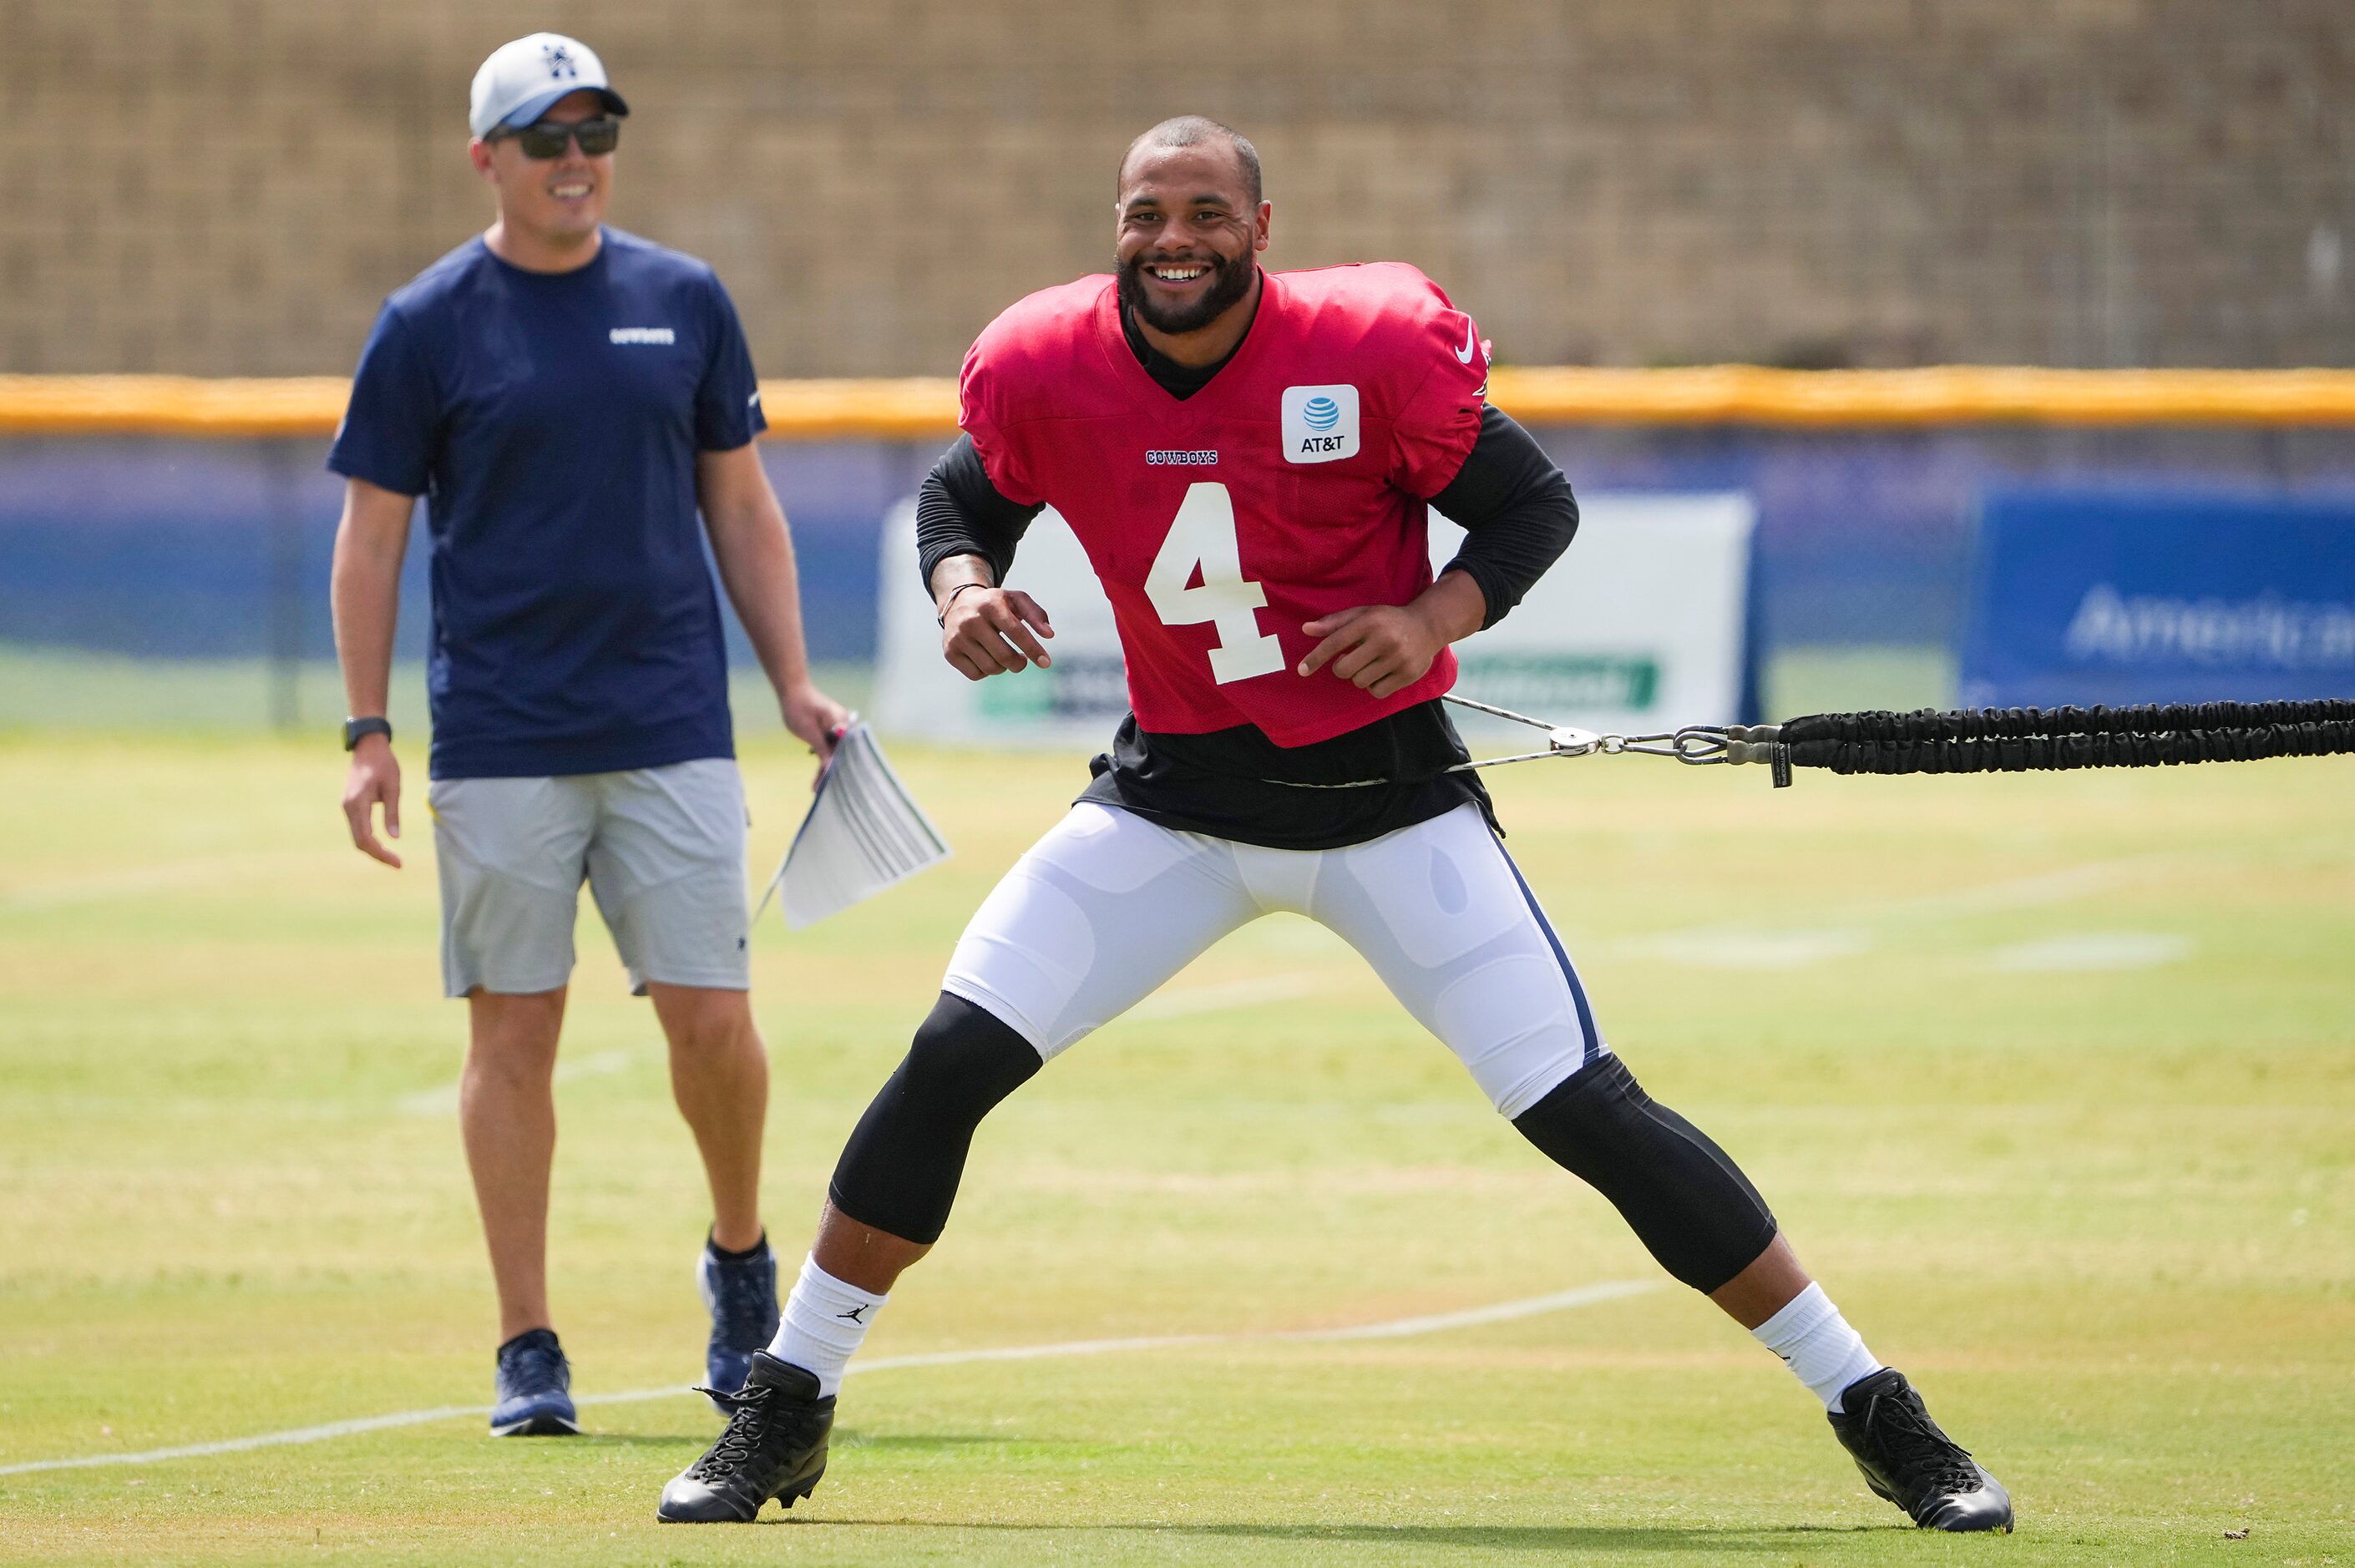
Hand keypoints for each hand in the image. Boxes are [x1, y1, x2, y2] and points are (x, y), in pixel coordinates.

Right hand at [341, 734, 402, 867]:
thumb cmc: (384, 764)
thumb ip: (392, 812)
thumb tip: (394, 838)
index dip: (381, 854)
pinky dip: (368, 839)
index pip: (366, 838)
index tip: (398, 863)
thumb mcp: (393, 787)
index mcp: (358, 803)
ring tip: (392, 857)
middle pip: (359, 842)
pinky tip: (382, 844)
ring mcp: (347, 806)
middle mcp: (348, 807)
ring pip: (357, 836)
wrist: (368, 747)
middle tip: (398, 863)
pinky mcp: (350, 805)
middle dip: (378, 855)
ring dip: (373, 849)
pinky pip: (357, 828)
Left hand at [781, 681, 852, 777]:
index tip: (831, 784)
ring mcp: (839, 728)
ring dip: (828, 768)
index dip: (839, 769)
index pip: (844, 751)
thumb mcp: (808, 730)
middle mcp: (845, 726)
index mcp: (842, 724)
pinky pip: (830, 747)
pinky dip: (825, 759)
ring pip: (836, 752)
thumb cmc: (799, 707)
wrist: (794, 691)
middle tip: (823, 790)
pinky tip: (820, 774)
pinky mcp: (831, 730)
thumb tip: (830, 767)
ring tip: (818, 786)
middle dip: (834, 772)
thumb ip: (821, 749)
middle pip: (842, 753)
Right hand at [939, 586, 1054, 680]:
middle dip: (1019, 663)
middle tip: (1022, 660)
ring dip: (1003, 667)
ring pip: (991, 668)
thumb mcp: (1016, 600)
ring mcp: (958, 637)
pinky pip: (976, 675)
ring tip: (1003, 655)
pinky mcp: (950, 652)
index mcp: (991, 604)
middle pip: (1004, 656)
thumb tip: (1049, 635)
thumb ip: (1036, 614)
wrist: (958, 603)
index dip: (1033, 650)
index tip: (1046, 663)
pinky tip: (987, 658)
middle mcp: (971, 620)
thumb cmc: (995, 604)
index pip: (1017, 632)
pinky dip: (986, 671)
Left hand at [1297, 604, 1447, 698]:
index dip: (1315, 658)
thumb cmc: (1388, 620)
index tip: (1301, 670)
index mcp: (1370, 621)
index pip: (1335, 643)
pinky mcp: (1408, 674)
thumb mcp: (1362, 614)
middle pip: (1344, 669)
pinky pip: (1376, 691)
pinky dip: (1373, 686)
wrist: (1428, 626)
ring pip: (1359, 681)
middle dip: (1341, 668)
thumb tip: (1306, 629)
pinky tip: (1382, 673)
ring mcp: (1398, 658)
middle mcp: (1384, 639)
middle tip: (1351, 659)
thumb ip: (1334, 622)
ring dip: (1359, 676)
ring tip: (1371, 663)